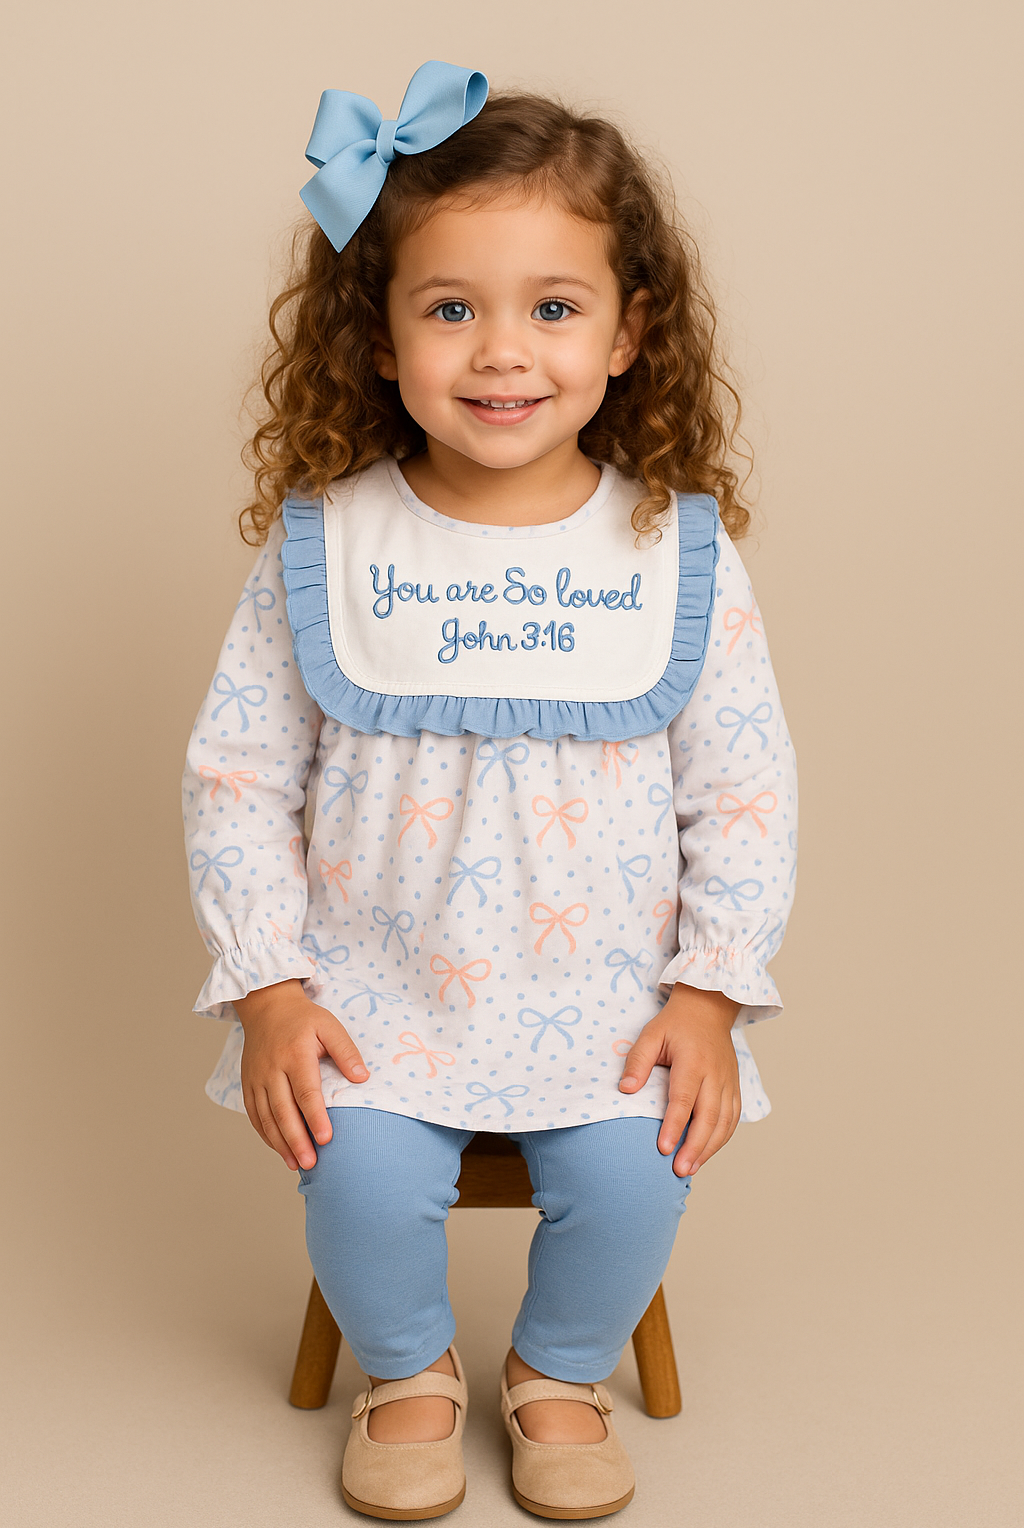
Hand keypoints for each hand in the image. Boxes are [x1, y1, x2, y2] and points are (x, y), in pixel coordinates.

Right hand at [233, 979, 369, 1170]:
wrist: (266, 1007)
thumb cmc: (303, 1019)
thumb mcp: (329, 1026)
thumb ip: (346, 1051)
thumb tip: (362, 1078)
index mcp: (294, 1054)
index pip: (305, 1091)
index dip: (315, 1117)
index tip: (326, 1139)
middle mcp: (272, 1069)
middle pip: (283, 1110)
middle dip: (296, 1140)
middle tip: (311, 1163)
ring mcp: (256, 1078)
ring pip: (266, 1117)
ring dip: (280, 1143)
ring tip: (296, 1164)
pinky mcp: (248, 1084)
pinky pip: (254, 1114)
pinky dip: (266, 1135)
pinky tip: (279, 1149)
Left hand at [617, 984, 741, 1176]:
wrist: (708, 1008)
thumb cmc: (675, 1024)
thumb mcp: (651, 1034)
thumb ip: (638, 1061)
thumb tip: (625, 1090)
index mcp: (693, 1061)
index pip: (684, 1099)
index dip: (674, 1126)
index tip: (663, 1149)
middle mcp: (715, 1074)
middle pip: (708, 1116)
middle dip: (694, 1146)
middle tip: (679, 1171)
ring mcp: (728, 1081)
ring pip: (724, 1122)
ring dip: (709, 1148)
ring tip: (691, 1169)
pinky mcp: (735, 1087)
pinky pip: (733, 1118)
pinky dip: (722, 1139)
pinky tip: (706, 1153)